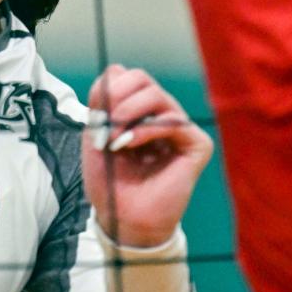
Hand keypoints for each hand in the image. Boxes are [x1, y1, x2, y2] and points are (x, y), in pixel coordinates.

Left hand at [82, 64, 212, 246]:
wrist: (123, 220)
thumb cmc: (111, 181)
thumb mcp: (95, 135)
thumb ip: (101, 102)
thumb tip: (114, 71)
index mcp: (139, 110)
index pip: (126, 76)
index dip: (108, 88)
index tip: (94, 115)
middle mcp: (162, 114)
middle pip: (142, 78)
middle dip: (118, 96)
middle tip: (105, 123)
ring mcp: (180, 128)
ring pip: (156, 94)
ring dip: (129, 112)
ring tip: (115, 138)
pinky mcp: (197, 145)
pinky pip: (175, 121)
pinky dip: (148, 128)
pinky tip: (131, 143)